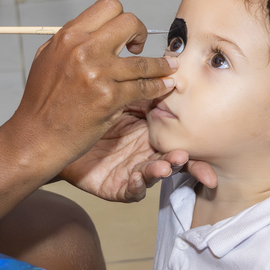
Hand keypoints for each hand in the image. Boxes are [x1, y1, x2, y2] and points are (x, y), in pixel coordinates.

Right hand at [7, 0, 176, 166]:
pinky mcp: (109, 98)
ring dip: (161, 65)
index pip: (108, 7)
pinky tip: (165, 86)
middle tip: (140, 47)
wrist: (35, 136)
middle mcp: (83, 49)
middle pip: (129, 22)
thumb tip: (94, 30)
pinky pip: (144, 87)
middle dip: (141, 32)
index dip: (122, 18)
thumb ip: (70, 41)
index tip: (125, 35)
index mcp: (68, 36)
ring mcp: (98, 74)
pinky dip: (158, 87)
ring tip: (170, 67)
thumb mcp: (47, 58)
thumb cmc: (41, 101)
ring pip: (143, 61)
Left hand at [60, 109, 216, 201]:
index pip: (177, 138)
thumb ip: (144, 95)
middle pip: (171, 159)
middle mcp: (146, 154)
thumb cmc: (92, 120)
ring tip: (164, 167)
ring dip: (160, 171)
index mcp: (151, 134)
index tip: (209, 141)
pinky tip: (135, 179)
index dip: (194, 142)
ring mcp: (134, 171)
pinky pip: (131, 190)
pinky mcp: (118, 187)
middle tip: (183, 155)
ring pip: (153, 174)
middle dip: (181, 160)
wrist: (60, 139)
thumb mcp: (121, 104)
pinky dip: (136, 186)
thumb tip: (166, 78)